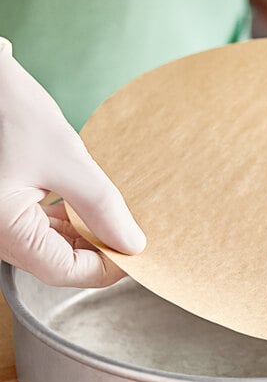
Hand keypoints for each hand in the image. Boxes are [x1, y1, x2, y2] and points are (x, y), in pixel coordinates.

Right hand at [0, 49, 145, 286]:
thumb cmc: (8, 110)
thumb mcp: (66, 160)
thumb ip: (101, 206)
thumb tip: (133, 243)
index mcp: (5, 229)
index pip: (65, 271)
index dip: (107, 267)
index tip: (137, 252)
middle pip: (58, 261)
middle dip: (99, 251)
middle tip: (132, 234)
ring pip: (51, 246)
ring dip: (86, 237)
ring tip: (116, 220)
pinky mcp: (2, 207)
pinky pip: (40, 227)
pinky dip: (68, 223)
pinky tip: (89, 209)